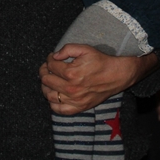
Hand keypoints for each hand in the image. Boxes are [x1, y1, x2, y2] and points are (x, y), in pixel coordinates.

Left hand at [39, 44, 157, 114]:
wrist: (116, 75)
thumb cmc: (100, 61)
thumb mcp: (84, 49)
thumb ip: (67, 49)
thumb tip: (54, 56)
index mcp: (71, 73)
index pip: (50, 66)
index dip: (48, 59)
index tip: (51, 58)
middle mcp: (71, 88)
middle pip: (46, 81)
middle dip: (44, 71)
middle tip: (47, 68)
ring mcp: (74, 100)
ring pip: (49, 95)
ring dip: (45, 87)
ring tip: (49, 80)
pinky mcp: (79, 108)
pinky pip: (58, 109)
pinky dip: (53, 103)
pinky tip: (55, 94)